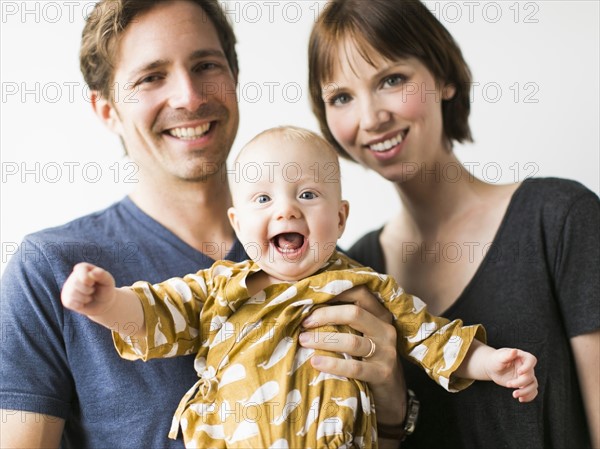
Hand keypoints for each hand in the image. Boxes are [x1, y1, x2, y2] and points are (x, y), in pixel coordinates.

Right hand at [61, 262, 116, 317]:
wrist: (103, 304)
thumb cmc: (105, 289)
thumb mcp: (108, 281)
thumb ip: (102, 275)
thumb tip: (92, 272)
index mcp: (83, 268)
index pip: (80, 269)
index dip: (87, 279)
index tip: (93, 283)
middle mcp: (73, 276)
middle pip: (75, 283)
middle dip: (88, 290)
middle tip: (93, 290)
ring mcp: (68, 288)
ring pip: (72, 293)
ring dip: (85, 298)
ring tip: (89, 296)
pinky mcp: (66, 299)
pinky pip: (69, 303)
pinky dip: (80, 305)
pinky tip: (84, 303)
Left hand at [299, 285, 406, 424]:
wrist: (391, 393)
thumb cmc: (367, 358)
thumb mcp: (362, 334)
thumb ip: (345, 320)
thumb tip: (308, 307)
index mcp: (380, 314)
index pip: (360, 293)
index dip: (335, 292)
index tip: (311, 297)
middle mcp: (385, 329)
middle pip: (354, 313)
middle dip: (325, 315)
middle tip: (304, 323)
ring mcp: (386, 352)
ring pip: (352, 341)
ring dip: (324, 340)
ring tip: (303, 341)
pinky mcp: (382, 373)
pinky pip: (355, 368)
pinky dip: (333, 364)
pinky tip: (315, 363)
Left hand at [486, 348, 537, 401]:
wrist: (492, 368)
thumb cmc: (495, 360)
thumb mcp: (499, 357)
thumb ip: (507, 355)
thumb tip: (514, 351)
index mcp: (522, 356)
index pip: (531, 360)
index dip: (528, 367)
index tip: (519, 372)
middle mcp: (526, 366)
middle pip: (530, 376)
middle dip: (520, 382)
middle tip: (508, 384)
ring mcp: (526, 376)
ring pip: (533, 385)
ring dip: (526, 392)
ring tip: (514, 395)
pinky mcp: (524, 384)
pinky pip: (532, 391)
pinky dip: (529, 396)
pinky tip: (520, 399)